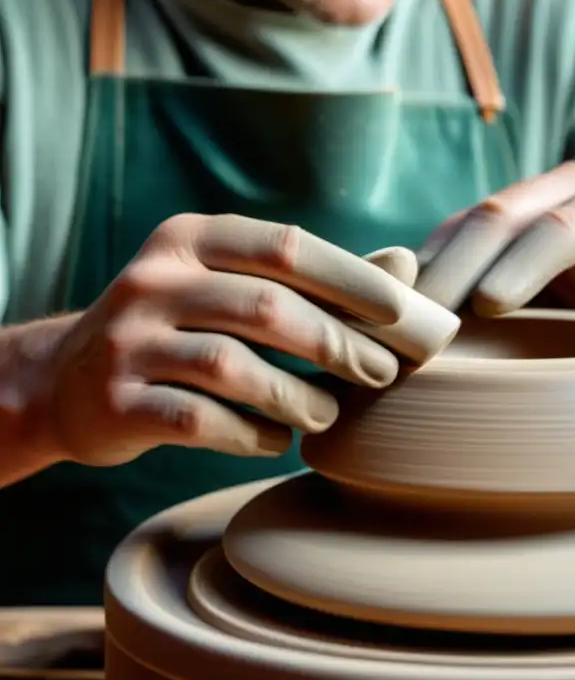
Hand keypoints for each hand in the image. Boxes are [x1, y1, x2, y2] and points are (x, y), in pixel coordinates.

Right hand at [39, 214, 425, 466]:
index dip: (350, 280)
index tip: (400, 314)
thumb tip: (404, 266)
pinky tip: (276, 440)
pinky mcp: (115, 402)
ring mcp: (127, 341)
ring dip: (296, 396)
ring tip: (327, 415)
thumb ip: (314, 278)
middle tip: (382, 373)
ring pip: (233, 366)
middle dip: (337, 344)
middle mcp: (153, 280)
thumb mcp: (232, 286)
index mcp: (191, 239)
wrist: (65, 382)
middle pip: (267, 308)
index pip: (285, 247)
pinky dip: (250, 434)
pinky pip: (198, 420)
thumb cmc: (181, 329)